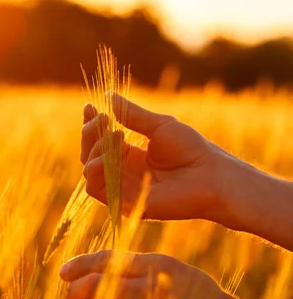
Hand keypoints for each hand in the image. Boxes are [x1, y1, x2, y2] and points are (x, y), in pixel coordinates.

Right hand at [81, 93, 231, 220]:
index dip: (91, 125)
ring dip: (94, 150)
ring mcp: (123, 188)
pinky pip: (95, 189)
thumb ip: (131, 115)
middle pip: (90, 155)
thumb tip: (108, 95)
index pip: (100, 142)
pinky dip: (94, 170)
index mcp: (131, 156)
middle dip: (90, 134)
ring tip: (115, 135)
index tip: (89, 106)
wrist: (210, 176)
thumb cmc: (191, 150)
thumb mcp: (158, 126)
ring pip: (89, 170)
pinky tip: (106, 156)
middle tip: (102, 118)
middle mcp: (124, 173)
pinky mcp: (125, 203)